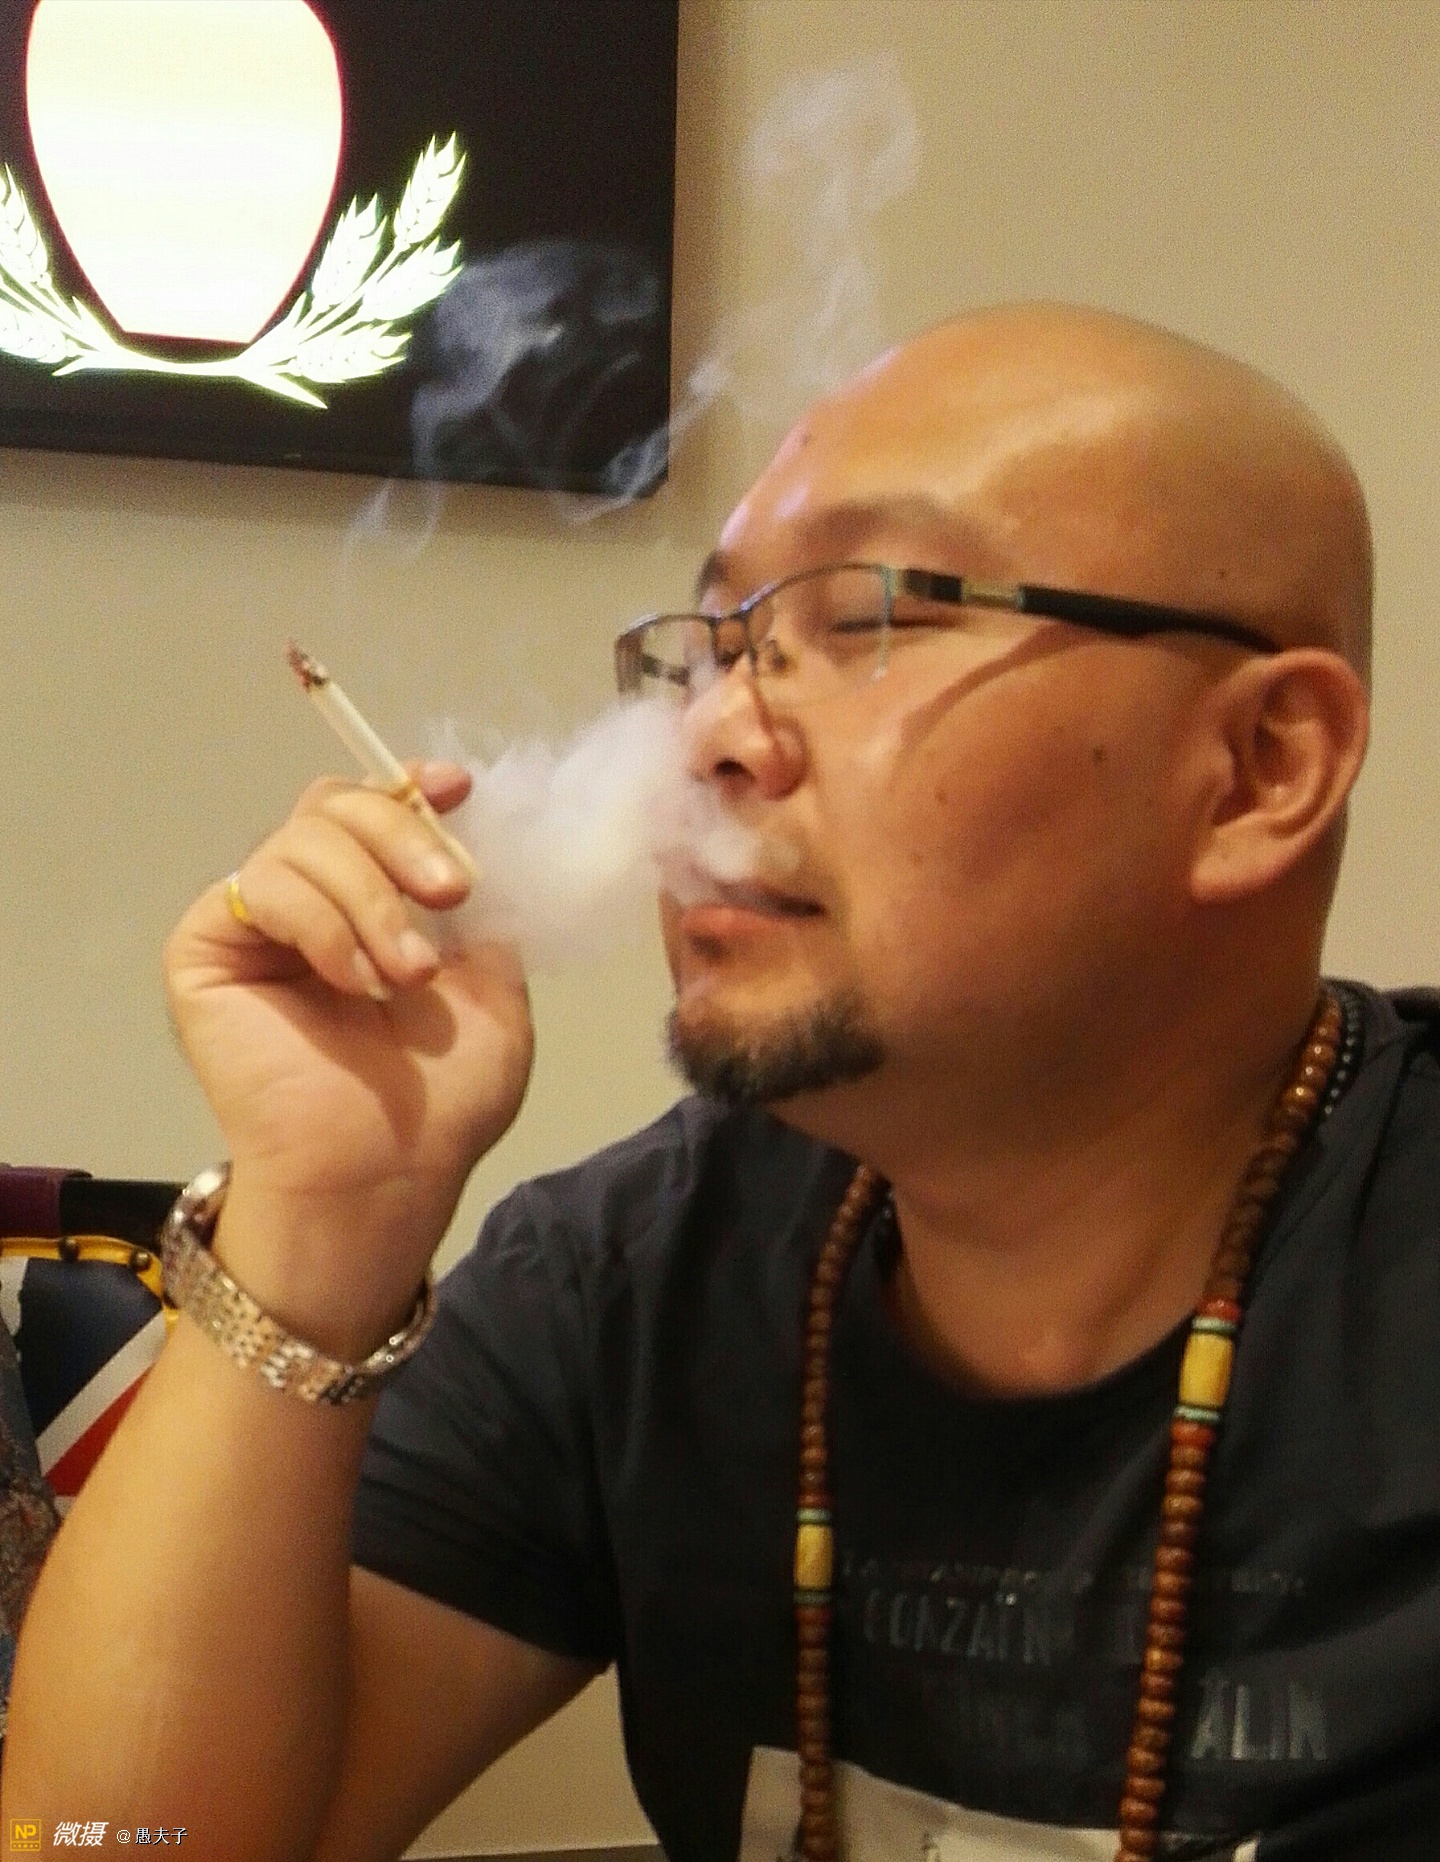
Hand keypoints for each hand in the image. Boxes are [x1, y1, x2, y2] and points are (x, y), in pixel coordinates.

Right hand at [164, 764, 533, 1350]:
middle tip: (451, 893)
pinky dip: (324, 925)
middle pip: (336, 804)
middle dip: (404, 835)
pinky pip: (264, 887)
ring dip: (372, 901)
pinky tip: (354, 982)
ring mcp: (256, 922)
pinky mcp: (208, 947)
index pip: (376, 809)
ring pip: (304, 839)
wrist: (386, 1169)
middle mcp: (311, 901)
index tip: (457, 787)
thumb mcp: (493, 989)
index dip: (412, 787)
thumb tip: (477, 838)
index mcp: (374, 903)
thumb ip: (484, 911)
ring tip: (406, 978)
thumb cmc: (442, 1099)